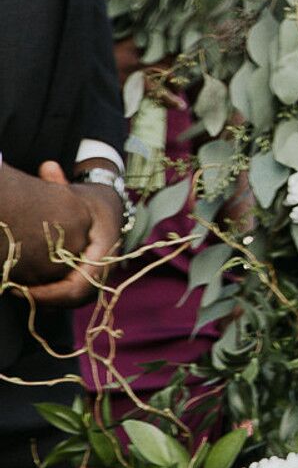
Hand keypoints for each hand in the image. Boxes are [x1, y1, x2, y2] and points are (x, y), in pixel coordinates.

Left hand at [0, 159, 122, 303]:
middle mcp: (108, 264)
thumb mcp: (74, 191)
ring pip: (76, 299)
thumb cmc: (88, 200)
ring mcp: (102, 274)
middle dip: (47, 299)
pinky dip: (53, 297)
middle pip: (79, 296)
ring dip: (49, 300)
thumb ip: (58, 184)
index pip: (83, 281)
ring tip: (20, 292)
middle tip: (16, 292)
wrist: (111, 206)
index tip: (23, 287)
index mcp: (106, 244)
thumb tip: (48, 167)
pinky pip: (74, 295)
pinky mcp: (92, 278)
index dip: (53, 292)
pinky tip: (30, 291)